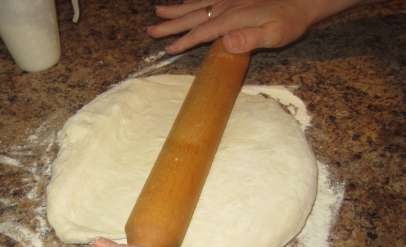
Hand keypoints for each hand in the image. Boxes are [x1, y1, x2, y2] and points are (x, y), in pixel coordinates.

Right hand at [147, 0, 314, 53]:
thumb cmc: (290, 20)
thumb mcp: (276, 34)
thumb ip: (250, 39)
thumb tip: (225, 43)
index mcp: (233, 19)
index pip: (203, 32)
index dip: (185, 41)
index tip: (168, 49)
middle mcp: (227, 6)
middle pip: (193, 16)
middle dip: (171, 24)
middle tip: (150, 30)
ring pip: (197, 4)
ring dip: (177, 9)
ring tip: (158, 11)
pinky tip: (184, 1)